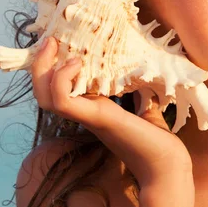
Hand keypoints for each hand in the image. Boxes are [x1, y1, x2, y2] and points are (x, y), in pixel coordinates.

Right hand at [31, 37, 193, 189]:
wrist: (167, 165)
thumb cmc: (158, 139)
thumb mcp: (146, 104)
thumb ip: (139, 90)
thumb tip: (142, 69)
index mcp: (93, 108)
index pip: (59, 89)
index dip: (53, 68)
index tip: (60, 43)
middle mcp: (85, 113)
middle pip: (43, 93)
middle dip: (40, 65)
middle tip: (48, 41)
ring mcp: (88, 116)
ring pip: (45, 97)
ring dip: (44, 69)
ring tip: (55, 47)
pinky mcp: (96, 118)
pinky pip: (62, 101)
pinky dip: (61, 80)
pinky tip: (75, 64)